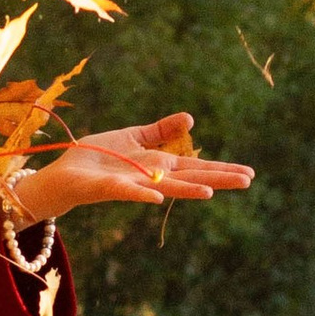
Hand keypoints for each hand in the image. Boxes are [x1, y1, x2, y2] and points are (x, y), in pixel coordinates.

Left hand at [11, 113, 252, 226]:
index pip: (197, 167)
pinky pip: (127, 191)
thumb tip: (191, 118)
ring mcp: (132, 184)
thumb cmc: (98, 158)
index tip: (250, 173)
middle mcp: (150, 178)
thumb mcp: (134, 136)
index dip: (222, 169)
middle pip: (189, 177)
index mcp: (158, 165)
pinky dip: (142, 194)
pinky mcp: (109, 188)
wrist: (65, 174)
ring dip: (187, 189)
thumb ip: (161, 130)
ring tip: (211, 193)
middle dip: (218, 179)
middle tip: (247, 181)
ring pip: (164, 188)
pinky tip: (157, 198)